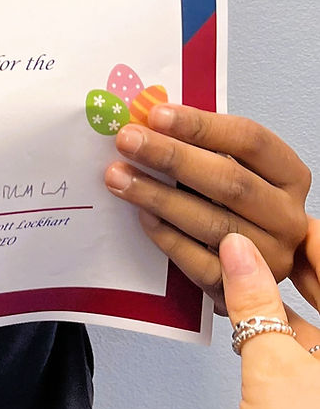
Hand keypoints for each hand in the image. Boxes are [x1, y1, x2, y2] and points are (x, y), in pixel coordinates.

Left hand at [104, 105, 310, 312]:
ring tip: (118, 176)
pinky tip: (142, 216)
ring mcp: (270, 258)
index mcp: (290, 175)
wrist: (246, 269)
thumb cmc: (228, 199)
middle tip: (127, 140)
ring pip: (214, 223)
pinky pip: (201, 264)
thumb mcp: (228, 165)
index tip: (156, 114)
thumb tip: (148, 115)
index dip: (201, 125)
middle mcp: (287, 217)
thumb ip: (201, 143)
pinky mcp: (244, 294)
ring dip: (159, 196)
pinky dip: (168, 238)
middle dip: (172, 157)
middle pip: (231, 181)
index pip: (251, 140)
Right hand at [220, 231, 319, 408]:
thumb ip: (254, 302)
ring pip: (313, 319)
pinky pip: (303, 347)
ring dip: (276, 292)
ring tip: (237, 266)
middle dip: (285, 259)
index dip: (306, 230)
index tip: (270, 208)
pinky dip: (274, 326)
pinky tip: (242, 314)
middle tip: (248, 231)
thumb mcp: (275, 372)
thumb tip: (236, 248)